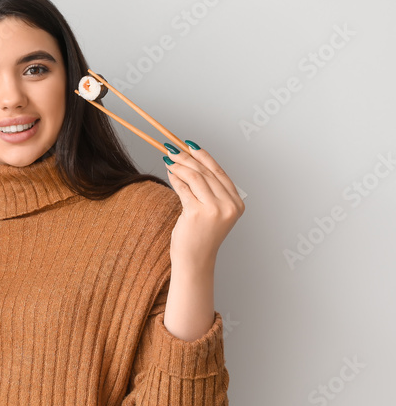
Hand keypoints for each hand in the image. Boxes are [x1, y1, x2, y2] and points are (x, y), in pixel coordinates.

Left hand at [164, 142, 244, 268]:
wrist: (194, 260)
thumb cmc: (200, 236)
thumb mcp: (211, 211)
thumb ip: (207, 190)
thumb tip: (188, 162)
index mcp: (236, 203)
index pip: (219, 172)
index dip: (203, 156)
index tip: (189, 144)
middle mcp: (229, 205)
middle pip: (206, 172)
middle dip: (187, 157)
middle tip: (172, 148)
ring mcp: (215, 209)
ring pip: (195, 177)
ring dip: (179, 165)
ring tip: (168, 158)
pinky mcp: (198, 213)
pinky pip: (184, 188)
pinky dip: (175, 178)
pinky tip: (168, 173)